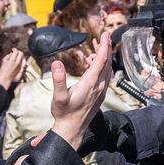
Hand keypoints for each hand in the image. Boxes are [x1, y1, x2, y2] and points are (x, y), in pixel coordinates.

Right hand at [0, 49, 26, 88]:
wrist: (5, 79)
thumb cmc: (3, 72)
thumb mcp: (3, 61)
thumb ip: (7, 56)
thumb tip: (11, 54)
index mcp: (12, 60)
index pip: (16, 51)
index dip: (14, 49)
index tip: (13, 49)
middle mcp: (18, 63)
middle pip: (21, 54)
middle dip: (19, 52)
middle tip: (16, 52)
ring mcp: (20, 67)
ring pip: (24, 59)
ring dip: (21, 57)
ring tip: (18, 57)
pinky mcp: (21, 70)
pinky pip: (24, 65)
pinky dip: (22, 62)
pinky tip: (20, 62)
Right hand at [50, 32, 112, 148]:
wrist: (72, 130)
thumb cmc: (65, 114)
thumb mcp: (58, 96)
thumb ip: (58, 79)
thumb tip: (57, 63)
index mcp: (90, 83)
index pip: (100, 60)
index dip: (103, 46)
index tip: (104, 34)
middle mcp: (99, 86)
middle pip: (106, 62)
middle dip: (105, 48)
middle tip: (102, 37)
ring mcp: (100, 91)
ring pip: (106, 69)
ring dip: (103, 57)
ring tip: (95, 48)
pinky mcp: (99, 95)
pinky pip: (104, 77)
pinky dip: (100, 67)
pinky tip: (90, 65)